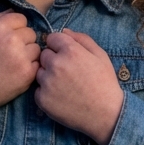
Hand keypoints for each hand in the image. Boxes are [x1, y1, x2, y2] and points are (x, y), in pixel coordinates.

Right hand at [0, 11, 39, 131]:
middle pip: (31, 33)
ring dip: (28, 54)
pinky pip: (38, 64)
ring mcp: (21, 57)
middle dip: (23, 40)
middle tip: (9, 52)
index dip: (15, 28)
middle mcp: (11, 40)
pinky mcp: (28, 73)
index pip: (21, 18)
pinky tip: (15, 72)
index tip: (7, 38)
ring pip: (36, 48)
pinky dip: (30, 68)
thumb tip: (13, 10)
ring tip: (12, 63)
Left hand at [35, 29, 124, 144]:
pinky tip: (61, 97)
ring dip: (48, 76)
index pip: (52, 38)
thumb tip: (64, 31)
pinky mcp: (42, 99)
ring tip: (65, 86)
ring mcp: (47, 82)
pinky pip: (38, 90)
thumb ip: (82, 39)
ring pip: (40, 72)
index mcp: (71, 51)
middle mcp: (56, 64)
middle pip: (44, 55)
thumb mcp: (100, 55)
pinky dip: (47, 93)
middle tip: (68, 73)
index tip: (67, 55)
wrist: (105, 114)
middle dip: (53, 60)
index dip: (59, 46)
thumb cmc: (105, 83)